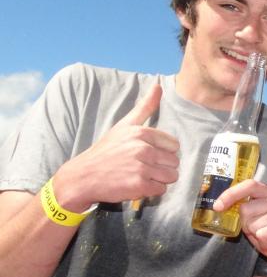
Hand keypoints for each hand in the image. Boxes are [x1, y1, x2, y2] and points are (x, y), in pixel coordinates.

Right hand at [56, 84, 178, 209]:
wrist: (83, 177)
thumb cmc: (106, 151)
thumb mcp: (124, 125)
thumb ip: (145, 107)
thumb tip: (158, 85)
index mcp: (142, 133)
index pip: (174, 145)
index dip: (162, 152)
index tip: (146, 154)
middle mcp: (143, 149)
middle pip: (174, 162)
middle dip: (161, 167)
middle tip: (141, 166)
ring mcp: (141, 168)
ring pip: (171, 177)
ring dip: (158, 180)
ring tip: (140, 176)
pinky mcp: (139, 186)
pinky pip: (161, 190)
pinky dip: (151, 191)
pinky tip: (136, 185)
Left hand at [215, 180, 266, 275]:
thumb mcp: (254, 221)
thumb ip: (243, 211)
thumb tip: (220, 206)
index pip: (250, 185)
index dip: (231, 194)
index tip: (217, 207)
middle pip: (246, 208)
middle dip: (246, 225)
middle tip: (260, 232)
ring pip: (253, 224)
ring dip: (256, 237)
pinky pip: (262, 234)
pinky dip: (264, 244)